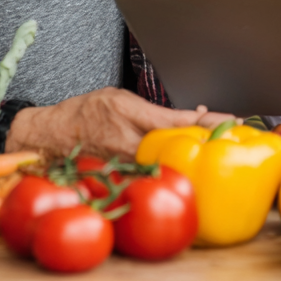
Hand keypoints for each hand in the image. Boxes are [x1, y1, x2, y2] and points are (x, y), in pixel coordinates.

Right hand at [3, 87, 233, 159]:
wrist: (47, 137)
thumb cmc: (83, 113)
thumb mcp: (119, 98)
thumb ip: (156, 111)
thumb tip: (195, 115)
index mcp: (129, 117)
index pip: (177, 122)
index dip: (206, 123)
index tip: (231, 120)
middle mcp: (128, 144)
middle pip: (176, 147)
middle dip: (206, 141)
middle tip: (232, 135)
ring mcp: (123, 166)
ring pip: (165, 165)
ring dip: (191, 158)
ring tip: (217, 152)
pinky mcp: (118, 182)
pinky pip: (149, 179)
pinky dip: (170, 172)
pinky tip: (185, 168)